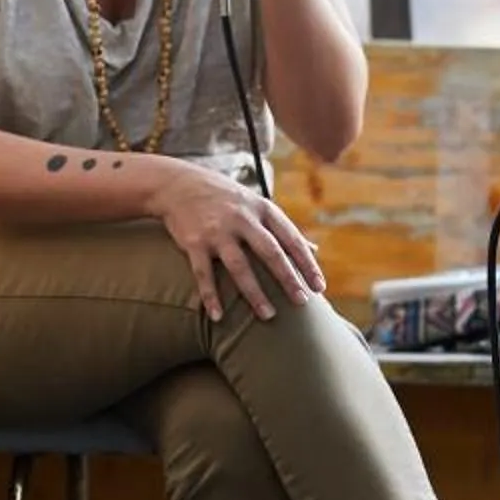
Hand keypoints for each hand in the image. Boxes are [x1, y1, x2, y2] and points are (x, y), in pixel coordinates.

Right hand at [149, 159, 324, 321]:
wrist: (178, 184)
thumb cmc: (227, 199)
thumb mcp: (258, 205)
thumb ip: (284, 229)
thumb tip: (314, 250)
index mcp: (263, 209)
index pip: (292, 239)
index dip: (307, 264)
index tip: (320, 287)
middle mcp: (243, 218)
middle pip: (271, 252)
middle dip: (288, 278)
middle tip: (302, 302)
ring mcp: (218, 230)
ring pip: (239, 266)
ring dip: (255, 293)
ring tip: (268, 316)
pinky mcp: (194, 241)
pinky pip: (203, 273)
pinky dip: (210, 296)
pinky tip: (217, 316)